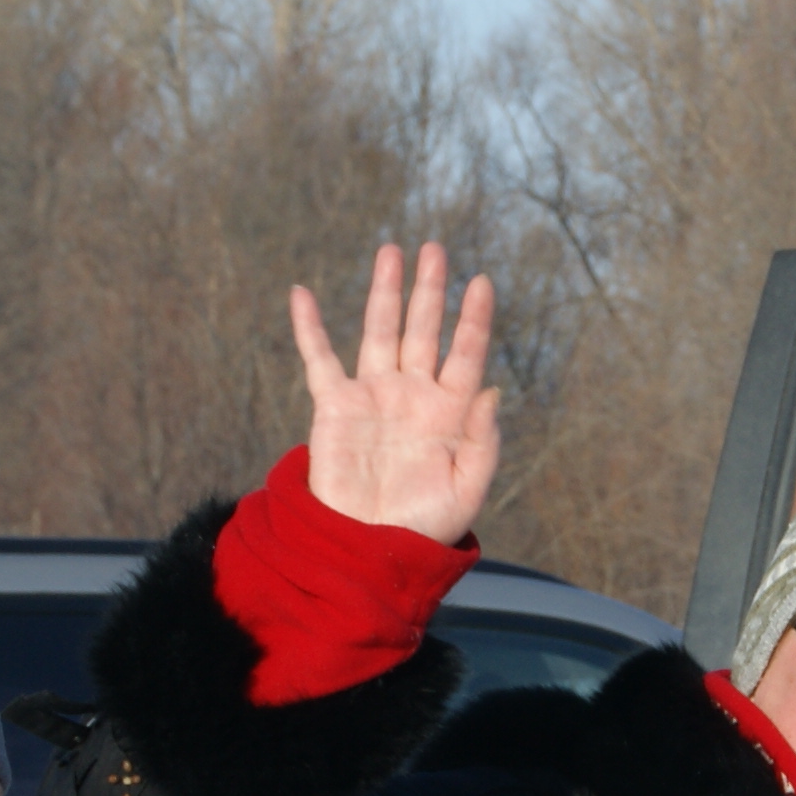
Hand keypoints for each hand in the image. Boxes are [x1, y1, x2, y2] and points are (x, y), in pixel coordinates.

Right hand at [291, 241, 499, 543]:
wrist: (367, 547)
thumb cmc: (423, 525)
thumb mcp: (466, 489)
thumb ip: (482, 440)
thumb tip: (492, 389)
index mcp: (449, 411)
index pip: (465, 353)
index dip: (473, 318)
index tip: (482, 282)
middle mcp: (412, 394)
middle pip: (423, 329)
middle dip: (430, 289)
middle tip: (435, 248)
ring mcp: (373, 395)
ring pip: (380, 331)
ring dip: (385, 291)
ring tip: (392, 250)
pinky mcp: (335, 406)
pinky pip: (319, 359)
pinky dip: (310, 327)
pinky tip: (303, 294)